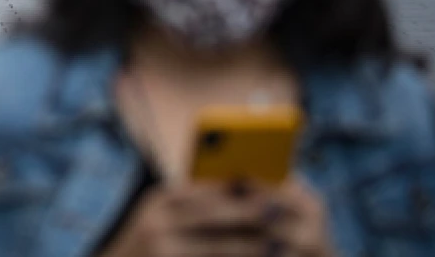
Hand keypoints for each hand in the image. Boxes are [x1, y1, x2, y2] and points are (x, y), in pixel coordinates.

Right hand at [100, 180, 331, 256]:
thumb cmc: (148, 245)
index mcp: (161, 198)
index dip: (242, 190)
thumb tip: (244, 190)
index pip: (209, 188)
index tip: (272, 191)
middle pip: (217, 214)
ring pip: (220, 246)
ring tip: (279, 247)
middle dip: (253, 216)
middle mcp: (159, 219)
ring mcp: (162, 247)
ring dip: (252, 247)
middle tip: (285, 217)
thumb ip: (196, 205)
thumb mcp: (163, 218)